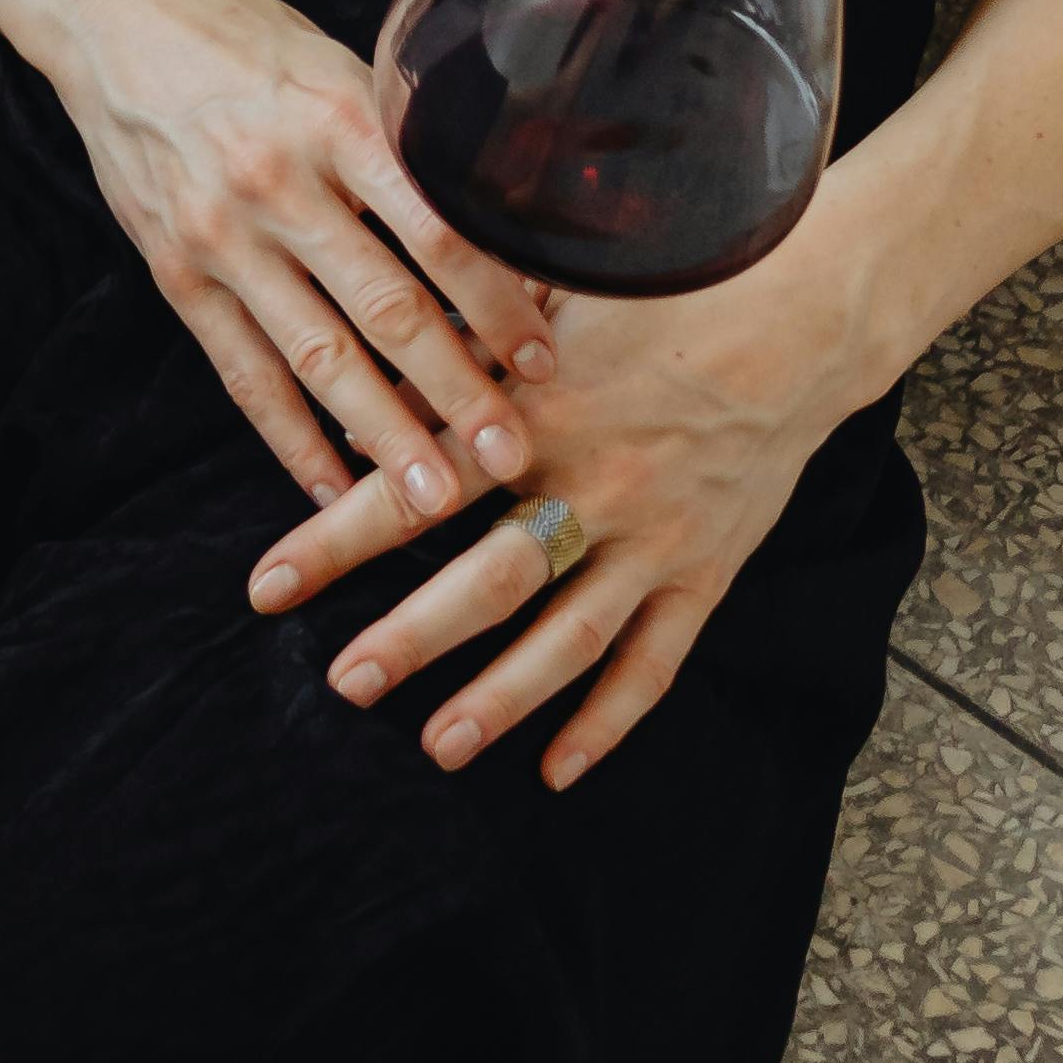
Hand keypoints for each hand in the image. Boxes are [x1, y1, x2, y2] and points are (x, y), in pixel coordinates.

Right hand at [32, 0, 557, 527]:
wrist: (116, 21)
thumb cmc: (249, 42)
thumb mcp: (339, 64)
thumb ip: (405, 140)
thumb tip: (506, 217)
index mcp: (338, 119)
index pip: (438, 232)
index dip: (496, 307)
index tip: (541, 364)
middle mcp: (279, 182)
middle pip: (386, 309)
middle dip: (455, 395)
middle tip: (510, 461)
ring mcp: (221, 234)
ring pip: (316, 356)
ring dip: (382, 435)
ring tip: (433, 501)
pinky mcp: (175, 273)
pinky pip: (242, 373)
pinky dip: (289, 438)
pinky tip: (331, 488)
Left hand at [253, 240, 870, 786]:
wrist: (797, 316)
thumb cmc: (656, 292)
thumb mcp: (546, 300)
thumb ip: (453, 349)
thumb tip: (358, 395)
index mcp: (536, 412)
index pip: (416, 488)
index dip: (335, 540)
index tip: (265, 587)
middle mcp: (594, 485)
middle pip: (490, 580)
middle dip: (412, 637)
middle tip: (344, 683)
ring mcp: (656, 537)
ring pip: (569, 638)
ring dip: (500, 699)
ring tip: (434, 747)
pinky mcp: (707, 571)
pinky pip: (654, 662)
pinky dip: (607, 722)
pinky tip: (556, 770)